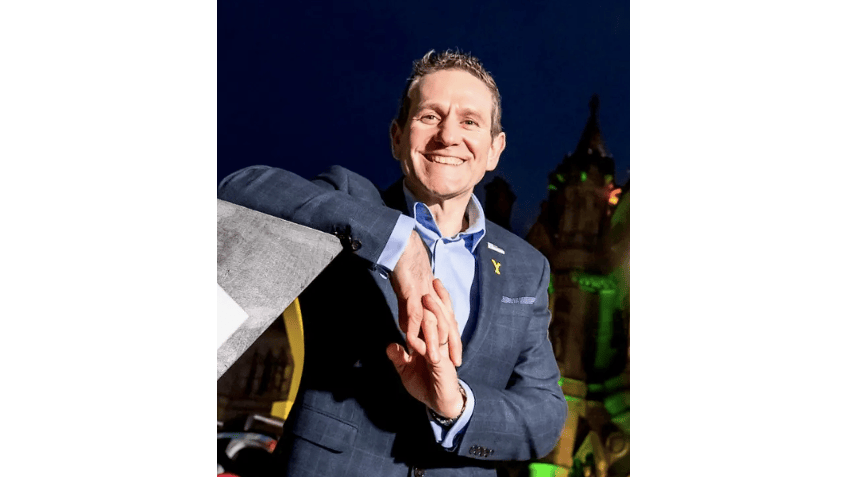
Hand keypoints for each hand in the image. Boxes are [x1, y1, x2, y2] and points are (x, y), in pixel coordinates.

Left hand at [386, 280, 464, 417]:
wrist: (439, 405)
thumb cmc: (426, 386)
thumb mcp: (406, 370)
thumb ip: (399, 357)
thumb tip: (391, 345)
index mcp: (434, 342)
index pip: (436, 316)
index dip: (434, 300)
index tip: (427, 284)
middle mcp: (442, 344)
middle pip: (444, 315)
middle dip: (439, 298)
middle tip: (432, 279)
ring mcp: (443, 352)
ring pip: (444, 326)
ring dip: (435, 311)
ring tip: (428, 296)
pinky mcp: (442, 363)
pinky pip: (437, 347)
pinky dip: (429, 337)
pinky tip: (424, 328)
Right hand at [391, 232, 461, 365]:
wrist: (405, 247)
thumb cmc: (407, 268)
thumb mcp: (409, 295)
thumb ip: (409, 313)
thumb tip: (407, 329)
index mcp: (435, 300)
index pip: (448, 325)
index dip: (452, 342)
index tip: (454, 359)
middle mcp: (434, 300)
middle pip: (446, 328)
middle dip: (450, 349)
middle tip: (453, 366)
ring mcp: (424, 298)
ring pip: (432, 325)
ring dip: (433, 344)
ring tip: (434, 361)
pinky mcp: (412, 294)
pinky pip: (415, 315)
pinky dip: (414, 331)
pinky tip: (413, 344)